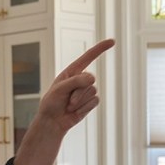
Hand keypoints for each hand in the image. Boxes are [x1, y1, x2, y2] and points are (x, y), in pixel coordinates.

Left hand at [14, 39, 113, 164]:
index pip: (89, 57)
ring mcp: (86, 91)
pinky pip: (95, 101)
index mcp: (72, 71)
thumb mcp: (59, 89)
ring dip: (80, 101)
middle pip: (90, 80)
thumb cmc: (51, 104)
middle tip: (67, 101)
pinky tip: (75, 112)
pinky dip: (84, 108)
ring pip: (93, 91)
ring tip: (69, 106)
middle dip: (78, 92)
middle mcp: (81, 79)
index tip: (112, 41)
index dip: (100, 48)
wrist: (53, 122)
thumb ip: (75, 81)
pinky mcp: (90, 102)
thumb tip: (93, 79)